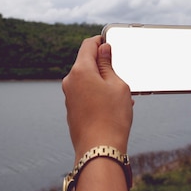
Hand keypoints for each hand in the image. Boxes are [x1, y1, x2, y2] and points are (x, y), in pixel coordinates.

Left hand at [62, 36, 132, 160]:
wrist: (99, 150)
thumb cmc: (112, 117)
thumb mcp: (117, 85)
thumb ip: (108, 64)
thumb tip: (103, 49)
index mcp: (80, 70)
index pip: (88, 45)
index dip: (100, 40)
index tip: (110, 41)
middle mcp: (70, 81)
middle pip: (86, 63)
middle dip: (103, 64)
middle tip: (121, 71)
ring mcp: (69, 97)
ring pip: (87, 80)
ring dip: (102, 81)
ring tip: (121, 94)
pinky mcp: (72, 110)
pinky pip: (85, 94)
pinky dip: (98, 94)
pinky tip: (113, 106)